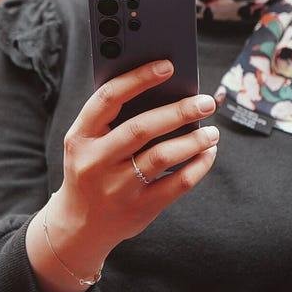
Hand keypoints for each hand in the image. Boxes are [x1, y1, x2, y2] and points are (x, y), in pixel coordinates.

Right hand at [27, 60, 219, 291]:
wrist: (79, 225)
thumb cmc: (92, 169)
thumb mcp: (88, 143)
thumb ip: (114, 118)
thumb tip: (165, 88)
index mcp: (80, 136)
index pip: (108, 98)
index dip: (138, 78)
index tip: (167, 66)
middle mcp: (95, 162)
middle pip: (141, 128)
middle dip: (179, 111)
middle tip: (206, 101)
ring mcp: (116, 188)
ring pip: (162, 156)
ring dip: (194, 140)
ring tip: (212, 131)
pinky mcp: (139, 209)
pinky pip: (177, 184)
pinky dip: (198, 166)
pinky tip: (207, 154)